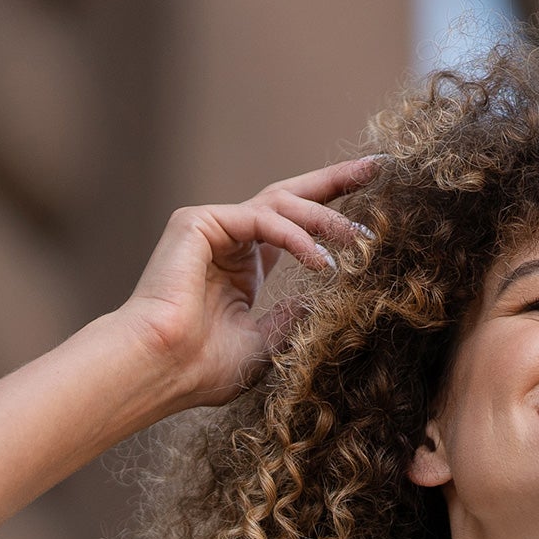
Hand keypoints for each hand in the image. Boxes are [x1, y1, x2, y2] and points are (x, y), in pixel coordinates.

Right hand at [117, 157, 380, 413]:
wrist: (160, 370)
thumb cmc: (201, 367)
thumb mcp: (265, 343)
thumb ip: (291, 317)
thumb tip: (321, 299)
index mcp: (243, 265)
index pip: (294, 226)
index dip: (331, 210)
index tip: (373, 198)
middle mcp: (229, 239)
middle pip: (291, 196)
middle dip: (336, 182)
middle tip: (378, 168)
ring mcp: (213, 227)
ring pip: (281, 204)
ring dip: (326, 218)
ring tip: (362, 241)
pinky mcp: (198, 222)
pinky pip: (261, 219)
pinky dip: (297, 238)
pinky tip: (323, 262)